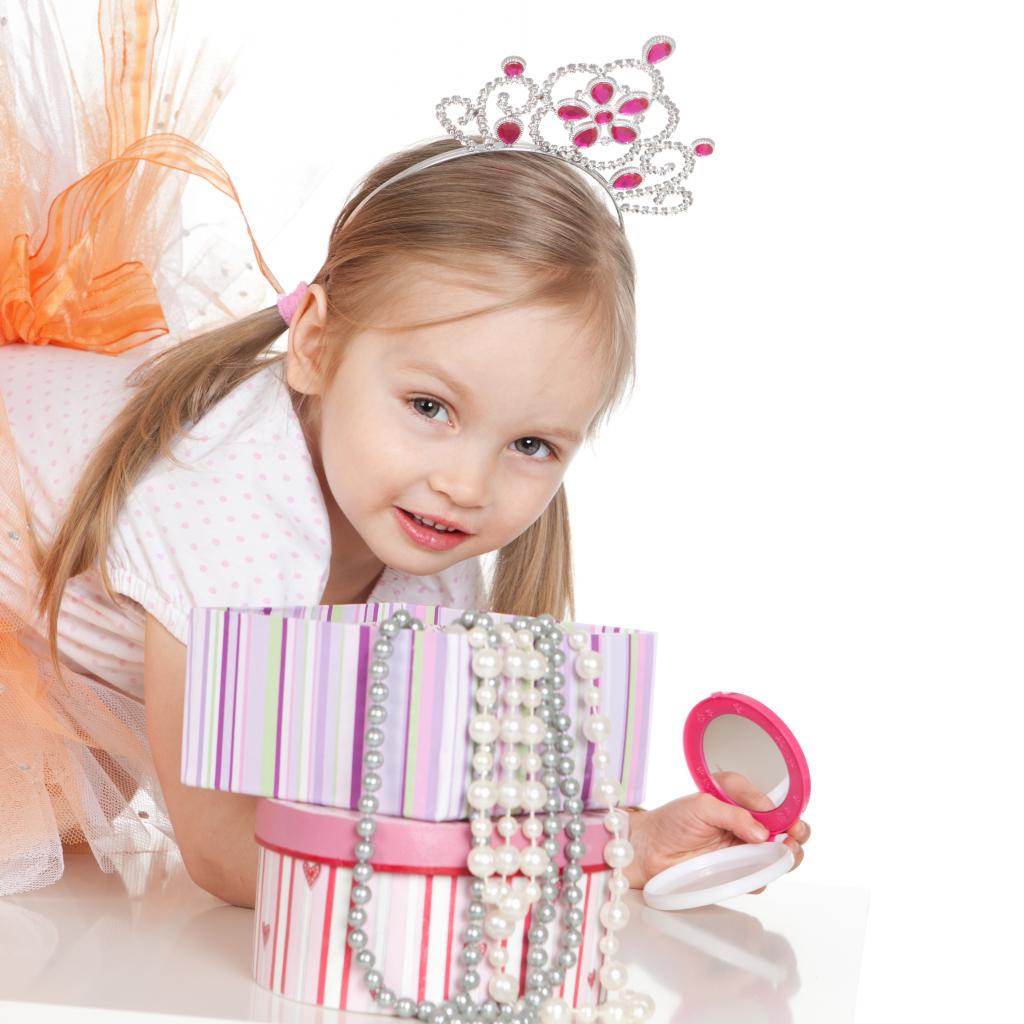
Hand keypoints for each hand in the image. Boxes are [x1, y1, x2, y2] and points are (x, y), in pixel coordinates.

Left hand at [623, 792, 810, 891]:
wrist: (648, 851)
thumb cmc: (670, 821)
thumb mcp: (700, 806)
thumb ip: (732, 815)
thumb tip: (762, 833)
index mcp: (738, 799)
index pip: (772, 803)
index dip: (786, 811)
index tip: (790, 820)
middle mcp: (746, 823)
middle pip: (784, 829)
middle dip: (796, 832)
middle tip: (794, 836)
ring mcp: (743, 849)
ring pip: (778, 855)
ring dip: (788, 856)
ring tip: (786, 854)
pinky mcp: (737, 873)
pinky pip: (760, 878)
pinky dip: (766, 877)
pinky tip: (761, 874)